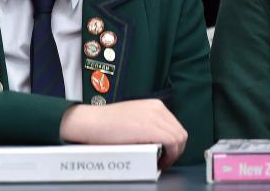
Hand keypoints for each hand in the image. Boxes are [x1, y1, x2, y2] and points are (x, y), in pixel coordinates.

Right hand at [60, 99, 186, 168]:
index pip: (175, 126)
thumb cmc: (105, 124)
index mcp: (154, 105)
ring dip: (173, 154)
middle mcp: (157, 108)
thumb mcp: (133, 119)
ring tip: (161, 163)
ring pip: (179, 138)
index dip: (174, 144)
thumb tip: (158, 143)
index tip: (166, 154)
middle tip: (164, 161)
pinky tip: (160, 162)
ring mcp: (155, 117)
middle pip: (180, 132)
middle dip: (176, 150)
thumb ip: (147, 125)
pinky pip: (172, 143)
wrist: (90, 122)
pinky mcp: (150, 128)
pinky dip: (170, 155)